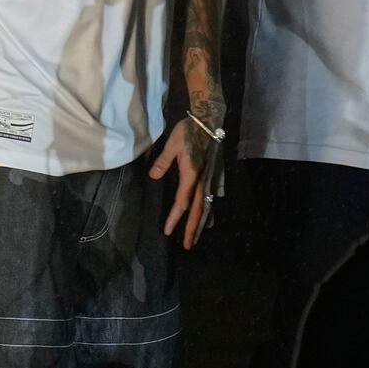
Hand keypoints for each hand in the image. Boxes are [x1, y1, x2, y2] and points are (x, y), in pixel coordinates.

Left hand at [149, 118, 216, 249]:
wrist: (209, 121)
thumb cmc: (188, 132)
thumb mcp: (172, 144)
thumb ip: (163, 161)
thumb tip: (153, 176)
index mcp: (191, 175)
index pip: (182, 202)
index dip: (175, 217)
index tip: (167, 231)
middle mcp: (202, 181)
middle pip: (198, 210)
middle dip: (192, 229)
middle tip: (188, 246)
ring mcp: (210, 179)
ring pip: (207, 206)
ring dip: (201, 223)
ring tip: (196, 237)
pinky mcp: (214, 175)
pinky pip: (212, 198)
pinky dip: (210, 211)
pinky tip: (209, 218)